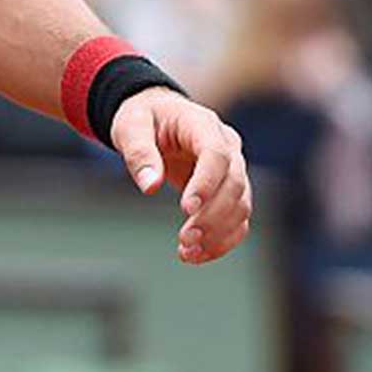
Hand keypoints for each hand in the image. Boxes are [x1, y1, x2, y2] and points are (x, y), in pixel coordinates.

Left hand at [110, 88, 250, 264]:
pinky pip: (237, 219)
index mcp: (202, 123)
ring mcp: (233, 168)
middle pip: (233, 184)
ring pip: (241, 206)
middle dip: (212, 216)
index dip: (206, 183)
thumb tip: (150, 186)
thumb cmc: (143, 117)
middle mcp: (227, 145)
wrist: (156, 117)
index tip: (186, 209)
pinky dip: (222, 241)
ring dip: (218, 234)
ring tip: (187, 251)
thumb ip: (139, 152)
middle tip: (185, 238)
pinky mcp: (230, 190)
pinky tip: (197, 255)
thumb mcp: (130, 126)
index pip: (216, 155)